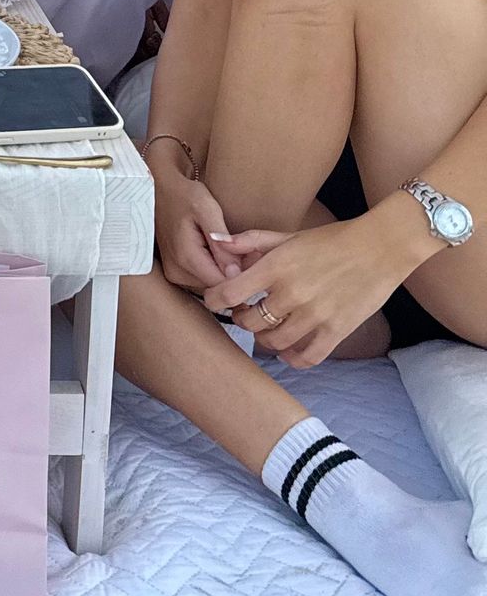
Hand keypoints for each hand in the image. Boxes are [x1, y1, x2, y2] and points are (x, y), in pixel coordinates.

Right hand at [151, 155, 232, 289]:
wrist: (158, 190)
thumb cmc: (184, 196)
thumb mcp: (207, 210)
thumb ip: (222, 243)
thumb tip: (235, 273)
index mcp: (186, 258)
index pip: (223, 284)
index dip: (242, 273)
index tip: (250, 254)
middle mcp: (177, 272)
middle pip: (217, 286)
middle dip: (233, 272)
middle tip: (242, 248)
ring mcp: (173, 274)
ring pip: (211, 284)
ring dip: (223, 270)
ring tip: (228, 247)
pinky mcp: (174, 273)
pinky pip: (201, 279)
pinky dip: (213, 268)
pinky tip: (216, 251)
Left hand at [201, 214, 409, 367]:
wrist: (380, 247)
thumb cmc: (331, 239)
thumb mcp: (288, 235)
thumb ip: (251, 241)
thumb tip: (216, 242)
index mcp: (276, 266)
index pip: (228, 293)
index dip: (214, 300)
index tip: (216, 301)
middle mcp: (291, 292)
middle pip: (249, 321)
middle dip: (242, 319)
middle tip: (247, 314)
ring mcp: (315, 314)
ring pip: (273, 342)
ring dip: (265, 339)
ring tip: (268, 330)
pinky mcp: (337, 330)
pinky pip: (307, 358)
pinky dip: (293, 360)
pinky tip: (289, 352)